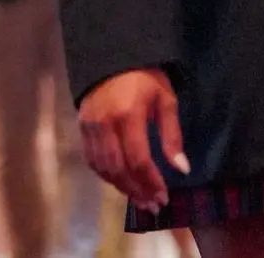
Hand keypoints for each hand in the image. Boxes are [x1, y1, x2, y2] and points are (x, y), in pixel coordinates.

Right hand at [78, 68, 186, 211]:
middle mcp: (105, 124)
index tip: (163, 197)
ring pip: (103, 168)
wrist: (112, 56)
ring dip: (122, 188)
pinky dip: (107, 176)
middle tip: (152, 205)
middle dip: (137, 191)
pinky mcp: (81, 129)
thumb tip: (182, 169)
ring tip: (140, 200)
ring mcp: (90, 128)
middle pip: (119, 169)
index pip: (139, 159)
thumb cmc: (145, 77)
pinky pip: (93, 161)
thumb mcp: (166, 100)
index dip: (151, 182)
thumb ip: (172, 135)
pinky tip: (122, 183)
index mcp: (128, 115)